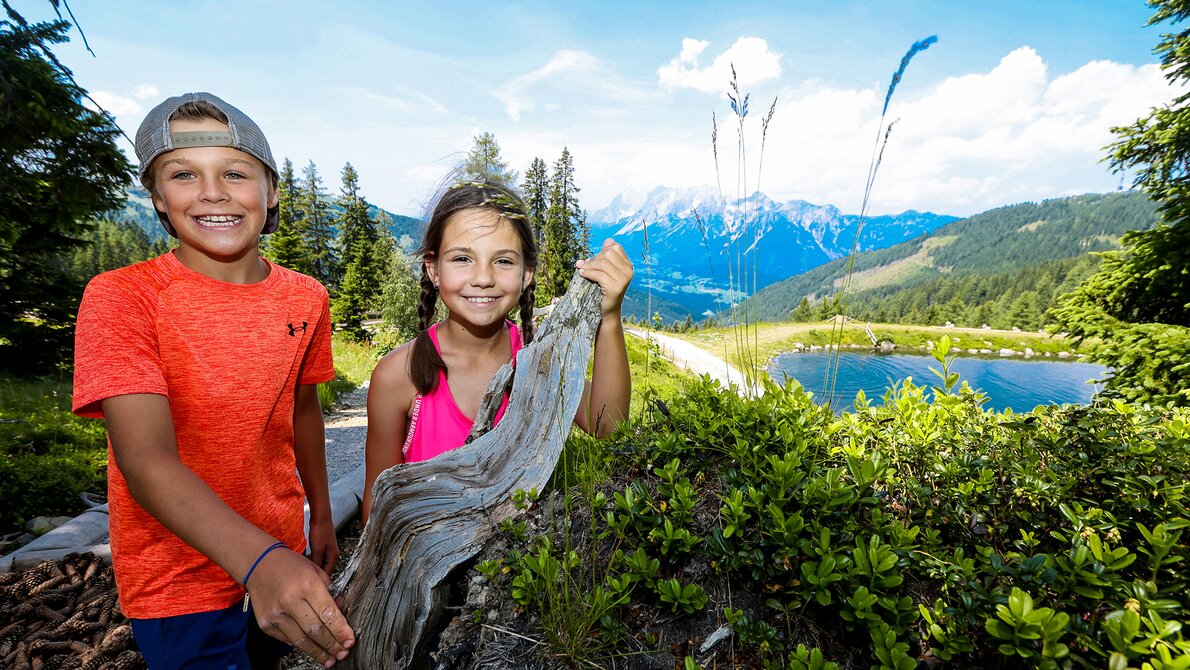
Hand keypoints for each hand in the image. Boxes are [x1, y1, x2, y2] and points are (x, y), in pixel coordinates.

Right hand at [246, 545, 354, 666]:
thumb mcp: (316, 572)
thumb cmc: (290, 566)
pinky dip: (301, 645)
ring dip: (318, 653)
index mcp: (307, 584)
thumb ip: (329, 595)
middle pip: (316, 631)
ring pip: (301, 641)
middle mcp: (290, 600)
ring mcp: (276, 614)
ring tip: (329, 659)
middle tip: (342, 653)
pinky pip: (288, 640)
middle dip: (332, 645)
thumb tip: (340, 617)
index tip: (350, 641)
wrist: (259, 564)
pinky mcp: (266, 624)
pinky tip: (311, 648)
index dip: (341, 631)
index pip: (328, 614)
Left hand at [307, 516, 339, 575]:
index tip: (310, 584)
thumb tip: (314, 574)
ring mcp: (328, 550)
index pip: (328, 573)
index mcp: (334, 556)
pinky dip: (312, 560)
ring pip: (321, 563)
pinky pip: (318, 557)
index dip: (320, 579)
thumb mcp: (317, 548)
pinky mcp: (323, 546)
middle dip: (315, 573)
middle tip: (305, 578)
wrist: (321, 516)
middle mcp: (333, 554)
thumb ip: (316, 562)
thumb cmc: (320, 530)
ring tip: (303, 571)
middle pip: (325, 568)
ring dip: (313, 566)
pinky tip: (305, 561)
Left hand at [576, 239, 633, 319]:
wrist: (607, 311)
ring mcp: (623, 280)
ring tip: (581, 269)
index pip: (615, 247)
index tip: (593, 260)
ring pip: (602, 263)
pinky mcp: (615, 287)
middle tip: (585, 265)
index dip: (601, 250)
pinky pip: (598, 274)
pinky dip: (587, 273)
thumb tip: (607, 240)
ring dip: (588, 266)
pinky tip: (582, 274)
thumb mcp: (606, 271)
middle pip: (608, 253)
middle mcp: (629, 271)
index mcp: (628, 265)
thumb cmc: (604, 289)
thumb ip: (606, 257)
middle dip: (594, 258)